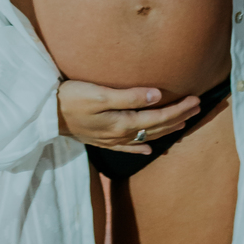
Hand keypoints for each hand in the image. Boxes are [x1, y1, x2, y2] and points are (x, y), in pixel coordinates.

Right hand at [56, 80, 200, 152]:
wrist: (46, 114)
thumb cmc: (71, 98)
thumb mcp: (99, 94)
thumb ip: (128, 96)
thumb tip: (157, 96)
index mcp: (123, 122)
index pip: (159, 117)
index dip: (179, 109)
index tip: (196, 99)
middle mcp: (120, 134)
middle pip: (156, 127)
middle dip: (178, 117)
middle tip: (198, 107)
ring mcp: (111, 139)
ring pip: (146, 135)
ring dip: (166, 130)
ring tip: (183, 123)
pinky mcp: (101, 139)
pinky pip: (128, 146)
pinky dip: (141, 146)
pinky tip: (149, 148)